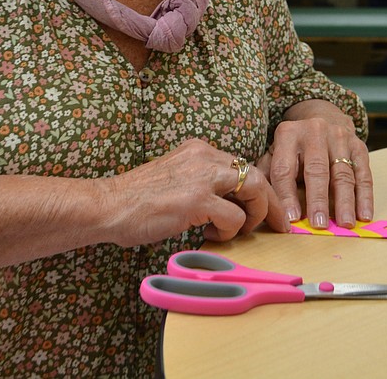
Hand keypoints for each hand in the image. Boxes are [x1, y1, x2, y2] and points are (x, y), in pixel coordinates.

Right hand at [104, 139, 288, 245]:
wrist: (107, 205)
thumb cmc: (136, 200)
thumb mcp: (176, 178)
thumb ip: (203, 182)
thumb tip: (232, 205)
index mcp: (198, 150)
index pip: (242, 165)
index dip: (259, 189)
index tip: (268, 208)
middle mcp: (204, 156)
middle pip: (256, 174)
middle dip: (272, 203)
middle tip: (279, 224)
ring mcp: (202, 176)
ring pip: (254, 189)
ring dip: (256, 215)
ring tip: (241, 231)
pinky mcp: (198, 200)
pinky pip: (235, 217)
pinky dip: (231, 232)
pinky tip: (212, 237)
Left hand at [258, 100, 373, 229]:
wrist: (323, 116)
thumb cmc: (295, 145)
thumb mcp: (276, 151)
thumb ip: (268, 173)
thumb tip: (260, 202)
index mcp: (288, 134)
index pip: (285, 169)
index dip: (287, 195)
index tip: (291, 218)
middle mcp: (315, 132)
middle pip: (316, 170)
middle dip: (318, 199)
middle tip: (320, 224)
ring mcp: (339, 137)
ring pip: (342, 173)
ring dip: (345, 201)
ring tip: (345, 223)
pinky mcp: (359, 145)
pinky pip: (363, 173)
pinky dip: (365, 196)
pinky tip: (364, 214)